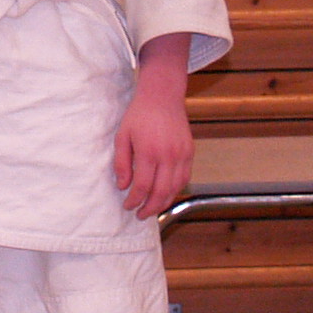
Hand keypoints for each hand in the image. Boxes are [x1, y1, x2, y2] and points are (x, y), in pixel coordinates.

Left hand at [111, 36, 195, 220]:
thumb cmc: (139, 115)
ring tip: (152, 209)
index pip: (142, 186)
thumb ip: (122, 163)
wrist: (162, 96)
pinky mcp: (189, 152)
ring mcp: (182, 154)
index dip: (134, 200)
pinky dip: (175, 190)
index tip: (127, 206)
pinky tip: (166, 194)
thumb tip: (123, 186)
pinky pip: (184, 178)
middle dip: (149, 208)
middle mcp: (168, 155)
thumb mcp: (122, 136)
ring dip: (164, 202)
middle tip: (140, 215)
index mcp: (149, 151)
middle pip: (161, 192)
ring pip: (175, 188)